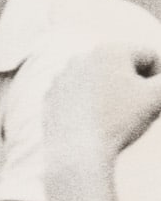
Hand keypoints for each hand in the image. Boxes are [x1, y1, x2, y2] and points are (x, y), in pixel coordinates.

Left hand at [46, 42, 160, 165]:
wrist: (76, 151)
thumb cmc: (119, 121)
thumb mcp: (156, 98)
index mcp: (110, 50)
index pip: (149, 57)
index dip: (159, 81)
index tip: (155, 103)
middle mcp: (83, 56)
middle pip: (122, 68)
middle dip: (135, 86)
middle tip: (137, 112)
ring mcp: (63, 76)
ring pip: (100, 83)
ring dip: (112, 95)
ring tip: (115, 119)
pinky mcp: (51, 96)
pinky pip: (79, 98)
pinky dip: (90, 108)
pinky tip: (94, 125)